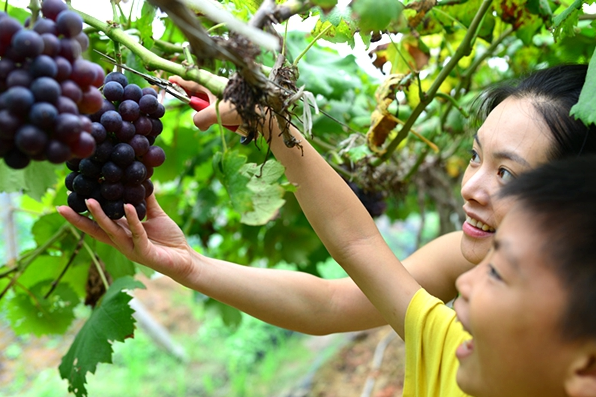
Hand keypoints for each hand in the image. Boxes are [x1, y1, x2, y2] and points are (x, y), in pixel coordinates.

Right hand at [57, 195, 195, 280]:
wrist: (185, 258)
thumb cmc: (169, 239)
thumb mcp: (155, 216)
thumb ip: (147, 201)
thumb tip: (142, 181)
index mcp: (122, 233)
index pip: (97, 225)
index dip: (81, 216)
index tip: (65, 204)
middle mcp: (122, 242)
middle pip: (96, 230)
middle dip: (79, 219)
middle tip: (63, 206)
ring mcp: (132, 248)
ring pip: (112, 231)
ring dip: (101, 216)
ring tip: (91, 200)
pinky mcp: (145, 252)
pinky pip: (137, 234)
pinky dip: (132, 220)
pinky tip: (128, 206)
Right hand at [168, 76, 242, 130]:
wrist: (264, 114)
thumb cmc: (240, 108)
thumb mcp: (215, 113)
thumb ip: (200, 119)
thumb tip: (199, 124)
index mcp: (211, 83)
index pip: (190, 80)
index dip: (179, 81)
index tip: (170, 80)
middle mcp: (218, 87)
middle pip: (199, 93)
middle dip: (197, 104)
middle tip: (199, 112)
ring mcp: (226, 95)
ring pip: (210, 105)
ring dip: (211, 114)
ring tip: (222, 119)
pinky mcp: (234, 104)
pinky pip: (221, 111)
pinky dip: (221, 118)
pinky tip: (228, 123)